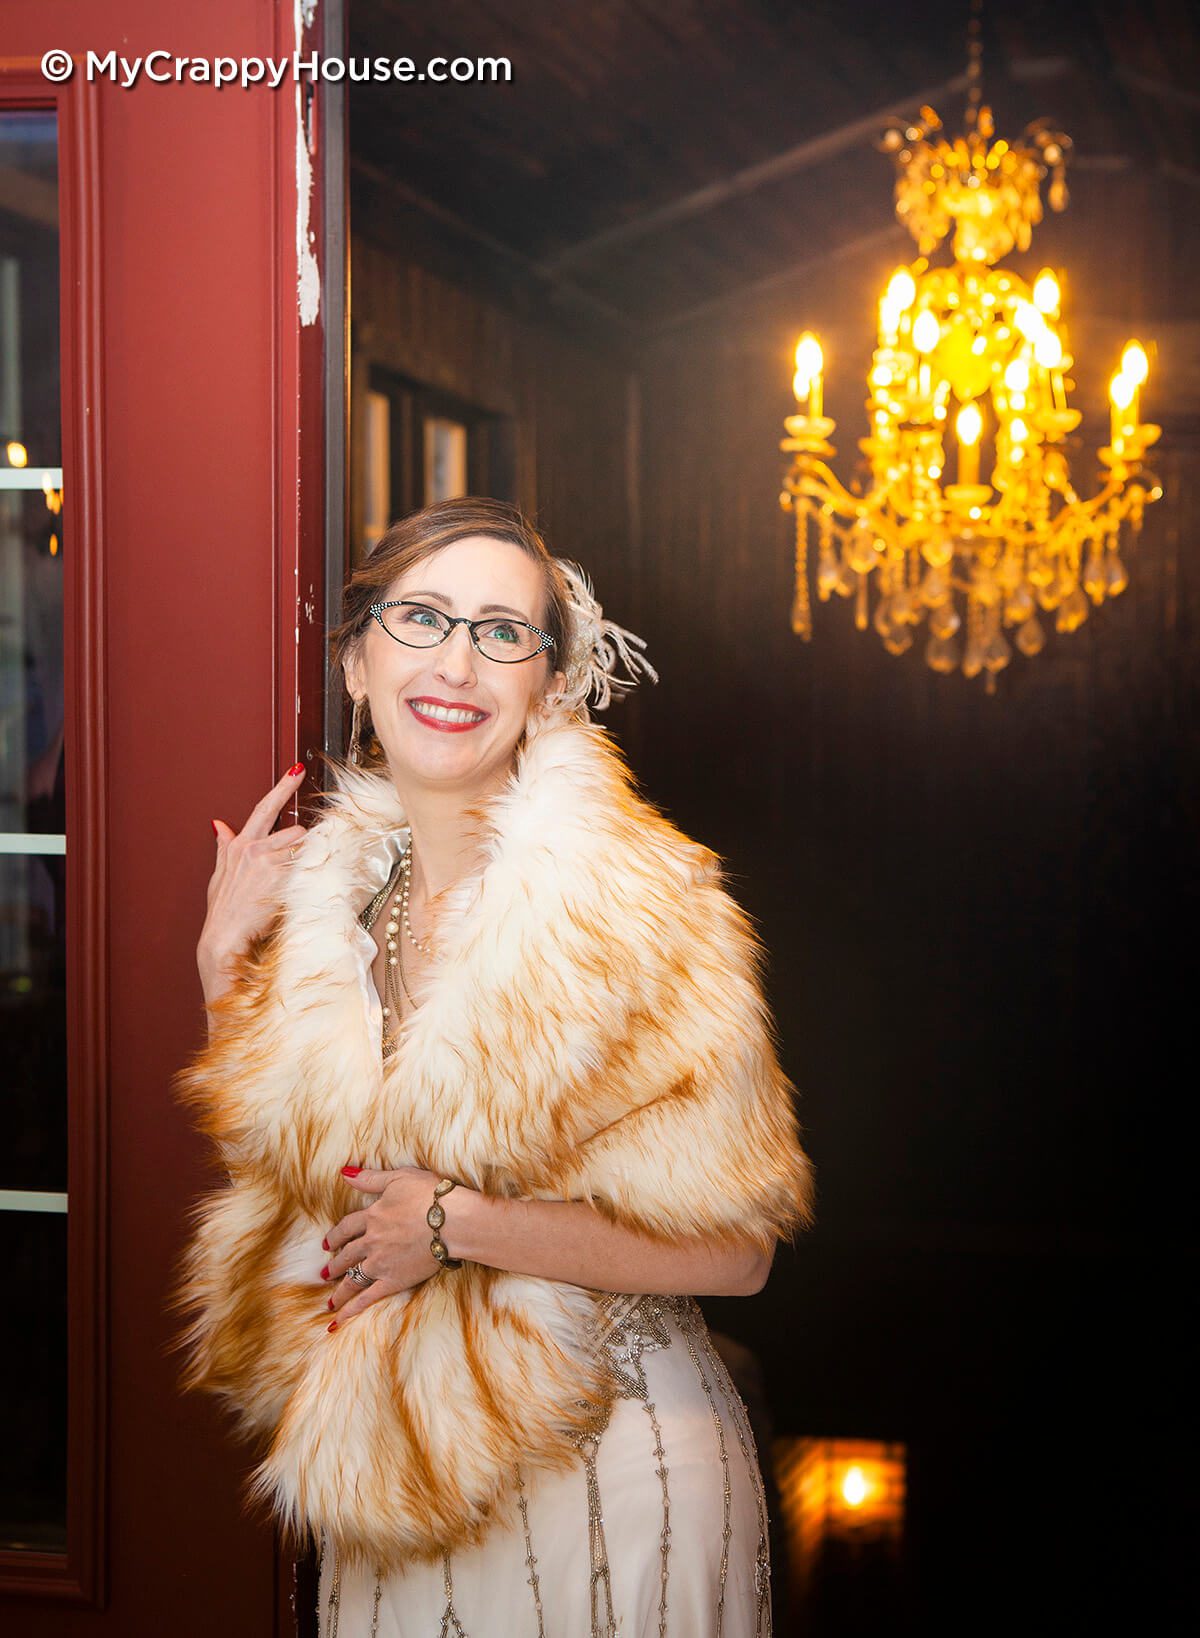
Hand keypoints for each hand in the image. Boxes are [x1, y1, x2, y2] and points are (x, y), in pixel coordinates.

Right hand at [198, 763, 308, 1000]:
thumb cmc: (223, 910)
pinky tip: (295, 889)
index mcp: (238, 845)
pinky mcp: (279, 875)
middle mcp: (252, 848)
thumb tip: (219, 825)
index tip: (297, 771)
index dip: (283, 787)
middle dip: (300, 845)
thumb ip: (223, 847)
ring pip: (302, 847)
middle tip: (293, 869)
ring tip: (291, 883)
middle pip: (294, 830)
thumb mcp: (219, 875)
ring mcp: (266, 860)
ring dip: (305, 862)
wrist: (224, 936)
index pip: (264, 808)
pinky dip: (307, 875)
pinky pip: (305, 866)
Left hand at [322, 1166, 455, 1323]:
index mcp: (373, 1216)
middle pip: (347, 1254)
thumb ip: (371, 1178)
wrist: (452, 1221)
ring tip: (330, 1299)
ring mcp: (380, 1262)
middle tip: (326, 1272)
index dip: (336, 1235)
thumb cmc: (431, 1196)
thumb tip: (345, 1172)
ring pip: (353, 1278)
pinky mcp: (393, 1280)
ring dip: (340, 1289)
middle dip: (335, 1264)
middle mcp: (372, 1241)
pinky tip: (337, 1320)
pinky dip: (350, 1310)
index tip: (328, 1243)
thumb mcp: (399, 1178)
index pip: (347, 1227)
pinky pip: (366, 1298)